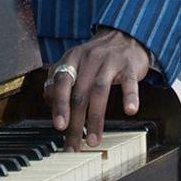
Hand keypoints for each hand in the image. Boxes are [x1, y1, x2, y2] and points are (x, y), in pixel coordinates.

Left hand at [46, 27, 152, 149]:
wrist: (126, 35)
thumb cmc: (97, 56)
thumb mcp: (76, 62)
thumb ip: (61, 82)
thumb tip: (50, 105)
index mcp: (73, 58)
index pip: (62, 81)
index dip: (60, 104)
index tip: (59, 126)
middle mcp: (90, 58)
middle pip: (80, 93)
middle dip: (76, 123)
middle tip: (73, 145)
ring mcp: (110, 61)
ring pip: (100, 91)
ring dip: (95, 119)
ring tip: (93, 140)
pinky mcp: (130, 66)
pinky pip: (129, 82)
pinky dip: (129, 96)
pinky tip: (129, 110)